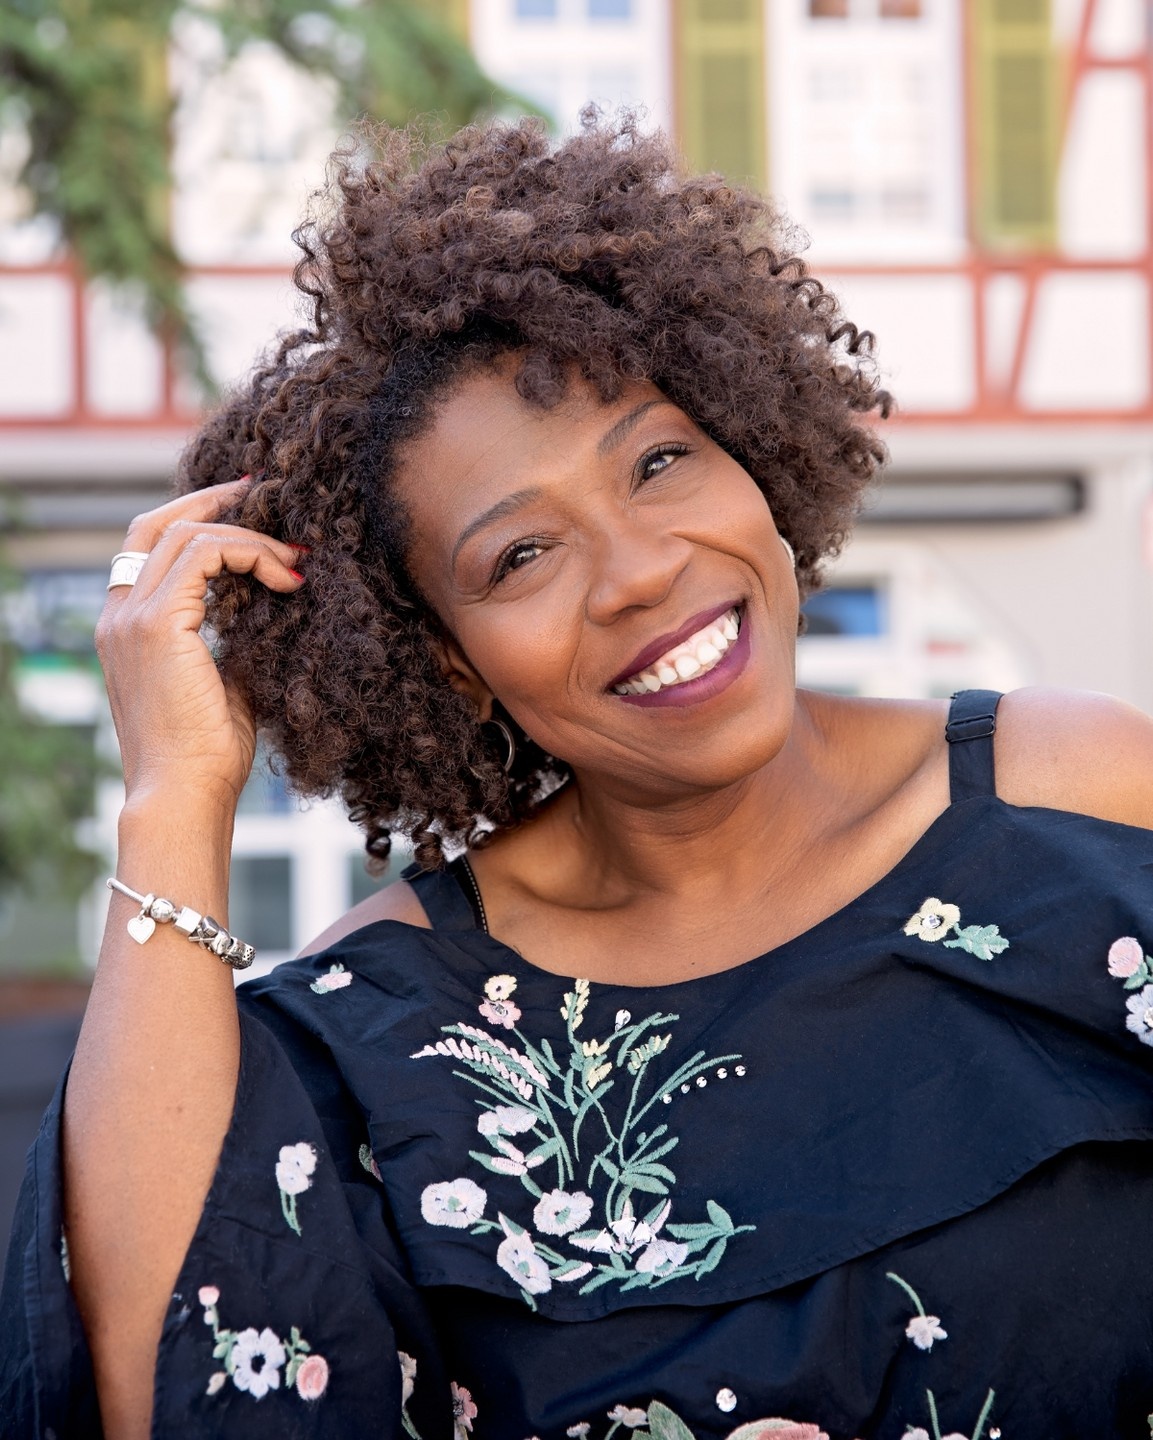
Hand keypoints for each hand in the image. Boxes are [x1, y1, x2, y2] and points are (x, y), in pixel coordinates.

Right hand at [94, 479, 305, 807]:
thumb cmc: (209, 756)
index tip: (251, 510)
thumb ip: (234, 637)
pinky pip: (205, 554)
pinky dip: (251, 554)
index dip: (197, 517)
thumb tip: (274, 602)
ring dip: (251, 537)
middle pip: (158, 524)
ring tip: (297, 559)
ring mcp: (132, 617)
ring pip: (187, 534)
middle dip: (216, 501)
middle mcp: (118, 616)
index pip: (150, 546)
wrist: (185, 794)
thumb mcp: (225, 683)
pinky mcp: (155, 624)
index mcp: (126, 628)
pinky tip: (288, 578)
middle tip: (266, 492)